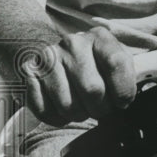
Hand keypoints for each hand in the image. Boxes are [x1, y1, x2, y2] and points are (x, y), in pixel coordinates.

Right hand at [19, 26, 135, 125]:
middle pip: (93, 90)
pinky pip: (45, 111)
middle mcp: (73, 43)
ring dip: (80, 115)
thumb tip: (125, 101)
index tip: (123, 102)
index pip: (116, 63)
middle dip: (102, 109)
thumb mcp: (117, 61)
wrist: (56, 53)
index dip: (123, 90)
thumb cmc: (96, 64)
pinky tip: (64, 110)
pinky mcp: (29, 73)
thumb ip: (127, 76)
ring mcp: (49, 58)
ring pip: (69, 106)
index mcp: (100, 37)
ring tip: (83, 107)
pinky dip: (58, 119)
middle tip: (102, 108)